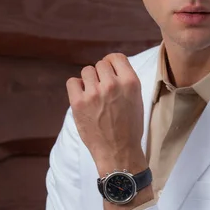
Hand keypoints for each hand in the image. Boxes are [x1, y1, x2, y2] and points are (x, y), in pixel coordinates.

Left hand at [66, 54, 145, 172]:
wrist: (118, 152)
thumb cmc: (129, 128)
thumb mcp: (137, 100)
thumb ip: (125, 82)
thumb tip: (110, 68)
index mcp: (130, 83)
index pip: (116, 57)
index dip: (111, 63)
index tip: (109, 71)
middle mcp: (112, 85)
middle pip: (100, 64)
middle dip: (101, 75)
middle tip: (103, 90)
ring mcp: (94, 93)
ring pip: (86, 71)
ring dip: (89, 81)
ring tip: (94, 96)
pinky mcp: (78, 103)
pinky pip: (72, 82)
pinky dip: (76, 88)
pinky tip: (83, 98)